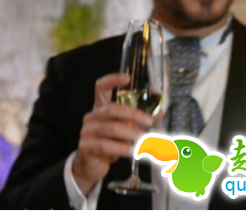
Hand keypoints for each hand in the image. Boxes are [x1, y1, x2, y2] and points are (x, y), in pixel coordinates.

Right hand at [72, 73, 163, 194]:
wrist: (91, 167)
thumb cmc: (110, 145)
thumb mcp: (125, 131)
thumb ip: (140, 121)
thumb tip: (160, 112)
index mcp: (99, 108)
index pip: (101, 87)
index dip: (112, 80)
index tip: (128, 78)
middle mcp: (91, 117)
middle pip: (111, 109)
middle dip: (133, 114)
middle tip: (149, 123)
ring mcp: (86, 132)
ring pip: (111, 128)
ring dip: (131, 133)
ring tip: (145, 140)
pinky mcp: (85, 147)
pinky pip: (105, 145)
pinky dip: (122, 148)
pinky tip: (133, 151)